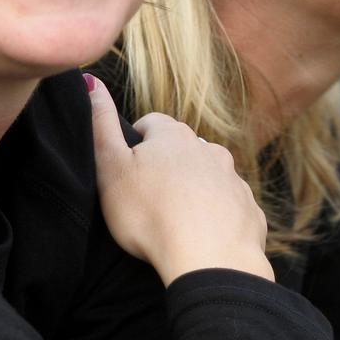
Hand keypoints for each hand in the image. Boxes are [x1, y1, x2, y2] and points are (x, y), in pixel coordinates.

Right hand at [87, 74, 272, 286]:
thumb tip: (91, 80)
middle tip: (145, 196)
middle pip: (182, 149)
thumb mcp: (110, 168)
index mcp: (173, 136)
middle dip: (165, 164)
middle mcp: (208, 150)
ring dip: (193, 188)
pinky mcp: (248, 210)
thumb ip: (100, 123)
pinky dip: (215, 215)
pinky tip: (201, 235)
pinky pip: (228, 206)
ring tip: (174, 217)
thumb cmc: (151, 215)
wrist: (210, 259)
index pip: (150, 123)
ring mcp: (232, 179)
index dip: (134, 142)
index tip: (125, 167)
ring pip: (208, 175)